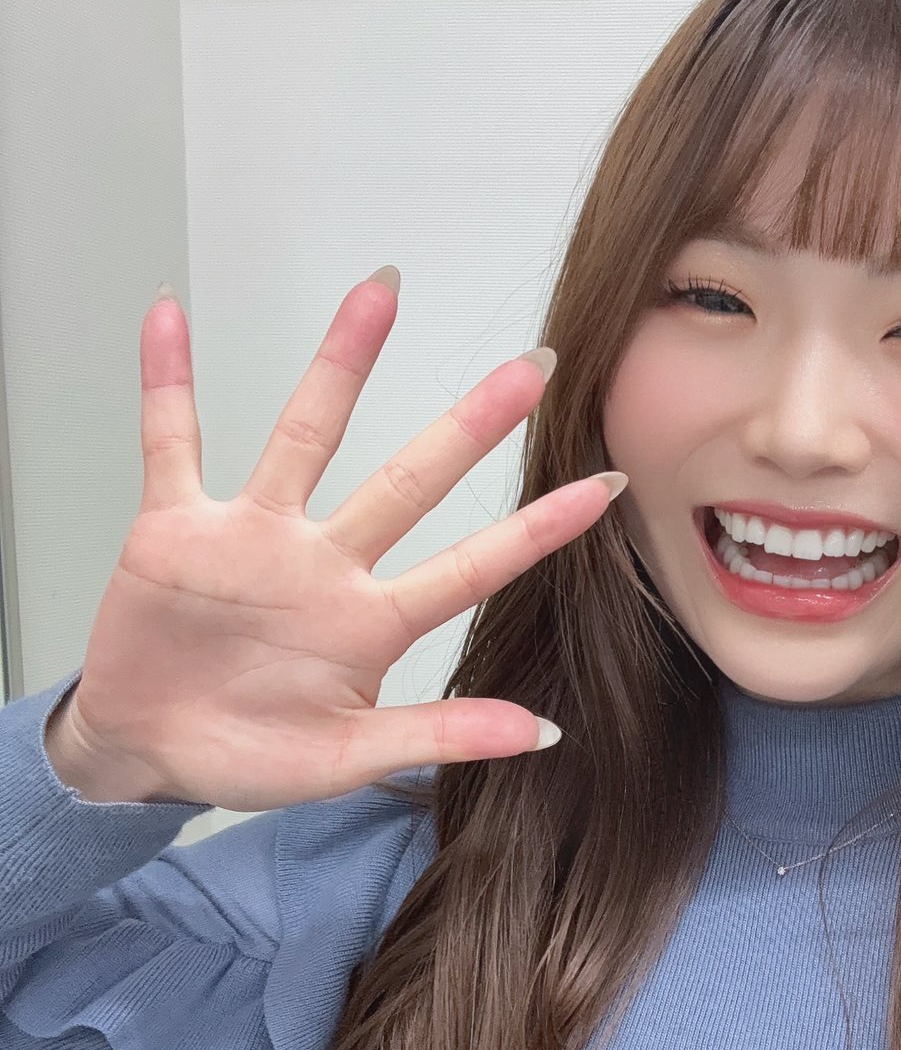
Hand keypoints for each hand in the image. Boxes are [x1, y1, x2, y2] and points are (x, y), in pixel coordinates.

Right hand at [56, 269, 623, 810]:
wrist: (144, 751)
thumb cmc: (246, 756)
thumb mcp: (346, 758)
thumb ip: (439, 736)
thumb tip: (543, 730)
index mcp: (373, 622)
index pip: (474, 566)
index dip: (540, 531)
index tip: (607, 487)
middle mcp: (324, 563)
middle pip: (410, 481)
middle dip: (471, 426)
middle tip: (534, 363)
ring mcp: (252, 535)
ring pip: (306, 434)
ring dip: (341, 364)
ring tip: (381, 291)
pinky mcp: (175, 526)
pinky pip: (172, 439)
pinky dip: (168, 379)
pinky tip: (172, 313)